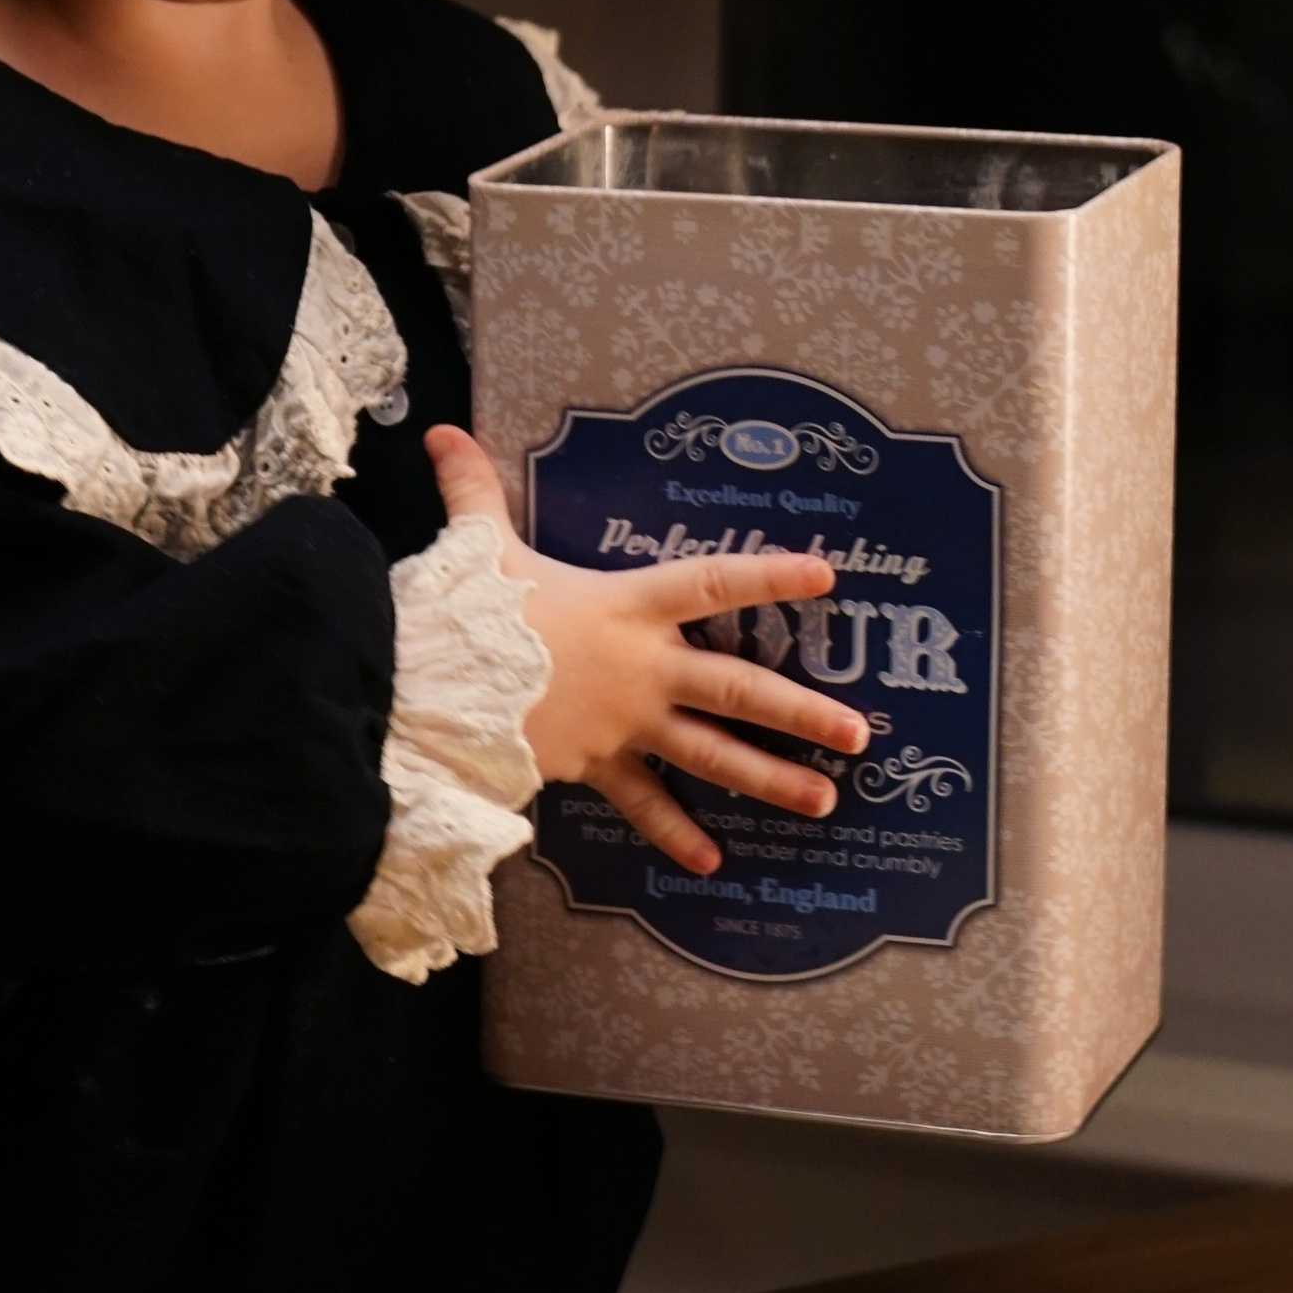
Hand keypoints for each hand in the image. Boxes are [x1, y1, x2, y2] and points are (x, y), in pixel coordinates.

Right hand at [427, 425, 871, 873]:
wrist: (433, 692)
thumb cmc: (465, 616)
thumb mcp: (476, 546)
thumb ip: (473, 488)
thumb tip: (440, 429)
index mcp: (627, 607)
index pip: (712, 584)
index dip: (770, 579)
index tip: (828, 577)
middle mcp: (643, 668)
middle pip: (737, 689)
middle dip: (802, 711)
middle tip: (859, 734)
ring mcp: (626, 723)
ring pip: (711, 754)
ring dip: (770, 778)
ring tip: (824, 800)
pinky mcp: (595, 765)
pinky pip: (644, 804)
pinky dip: (675, 833)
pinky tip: (713, 862)